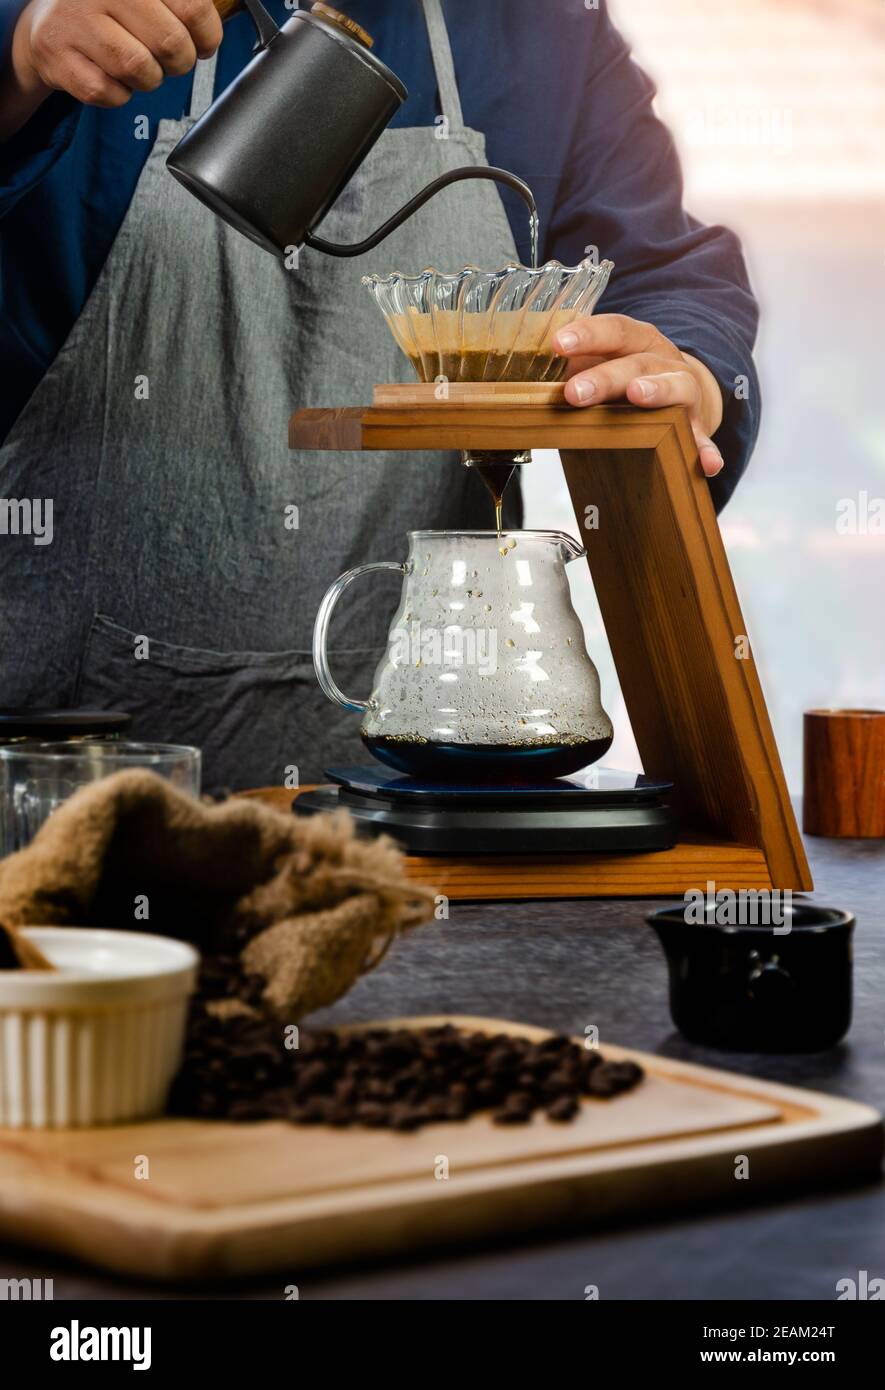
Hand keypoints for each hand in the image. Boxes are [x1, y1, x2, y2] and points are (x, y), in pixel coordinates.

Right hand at [10, 0, 221, 111]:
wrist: (49, 21)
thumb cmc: (110, 9)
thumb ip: (183, 5)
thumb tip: (217, 24)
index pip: (192, 6)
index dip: (208, 35)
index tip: (204, 43)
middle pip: (171, 42)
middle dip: (180, 61)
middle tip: (171, 58)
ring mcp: (76, 21)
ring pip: (141, 69)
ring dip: (150, 78)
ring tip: (140, 64)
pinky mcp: (59, 56)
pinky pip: (110, 93)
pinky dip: (119, 94)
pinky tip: (112, 75)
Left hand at [553, 314, 725, 477]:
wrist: (680, 387)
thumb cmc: (627, 376)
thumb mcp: (600, 366)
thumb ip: (569, 372)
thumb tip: (517, 385)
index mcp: (635, 341)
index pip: (613, 330)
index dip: (587, 334)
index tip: (558, 343)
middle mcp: (662, 360)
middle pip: (636, 362)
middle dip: (605, 377)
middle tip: (575, 393)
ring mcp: (683, 391)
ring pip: (676, 386)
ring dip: (657, 390)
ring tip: (638, 396)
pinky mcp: (697, 424)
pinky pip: (702, 437)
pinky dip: (706, 449)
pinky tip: (707, 464)